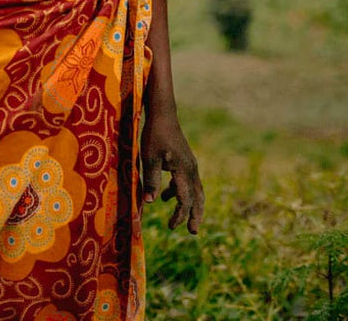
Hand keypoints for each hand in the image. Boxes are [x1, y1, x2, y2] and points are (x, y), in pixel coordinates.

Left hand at [141, 111, 203, 233]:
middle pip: (198, 198)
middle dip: (195, 215)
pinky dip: (180, 192)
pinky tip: (167, 196)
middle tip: (192, 232)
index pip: (185, 199)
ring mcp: (190, 165)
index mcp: (184, 171)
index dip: (180, 215)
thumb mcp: (149, 158)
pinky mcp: (185, 161)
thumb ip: (151, 180)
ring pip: (195, 191)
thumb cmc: (154, 135)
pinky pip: (187, 182)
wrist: (163, 115)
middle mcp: (191, 170)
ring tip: (180, 219)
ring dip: (189, 205)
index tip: (172, 227)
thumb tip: (149, 202)